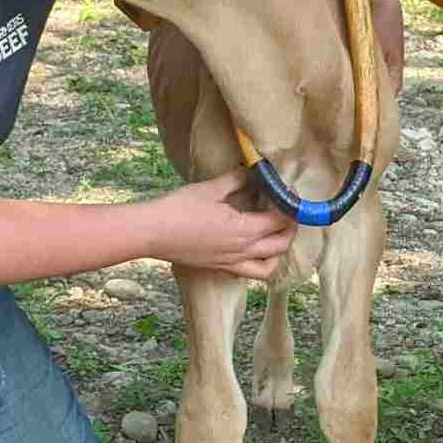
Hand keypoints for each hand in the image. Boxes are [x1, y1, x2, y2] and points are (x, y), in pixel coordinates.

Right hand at [145, 168, 296, 279]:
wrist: (152, 233)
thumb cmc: (179, 209)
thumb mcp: (210, 189)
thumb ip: (236, 180)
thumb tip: (251, 170)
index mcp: (244, 230)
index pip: (280, 221)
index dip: (289, 208)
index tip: (289, 194)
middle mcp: (242, 251)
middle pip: (280, 246)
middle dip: (290, 230)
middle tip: (288, 213)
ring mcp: (230, 263)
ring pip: (268, 267)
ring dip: (278, 253)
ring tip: (275, 236)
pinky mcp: (219, 268)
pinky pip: (248, 272)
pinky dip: (258, 264)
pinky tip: (251, 248)